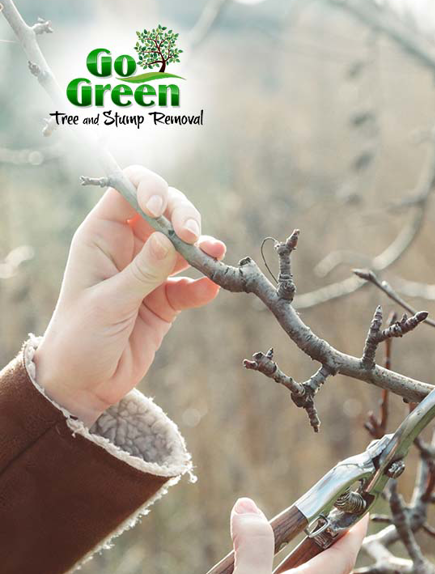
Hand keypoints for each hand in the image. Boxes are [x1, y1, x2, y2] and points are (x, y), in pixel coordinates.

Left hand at [33, 165, 223, 425]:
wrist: (85, 383)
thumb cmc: (81, 338)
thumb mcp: (109, 302)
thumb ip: (143, 271)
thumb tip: (169, 238)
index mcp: (102, 237)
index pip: (128, 191)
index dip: (150, 190)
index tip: (162, 212)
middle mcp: (127, 248)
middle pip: (165, 212)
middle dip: (184, 217)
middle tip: (194, 237)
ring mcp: (149, 273)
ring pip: (183, 246)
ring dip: (202, 247)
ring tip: (214, 254)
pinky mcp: (166, 300)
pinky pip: (192, 284)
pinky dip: (205, 283)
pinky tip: (211, 287)